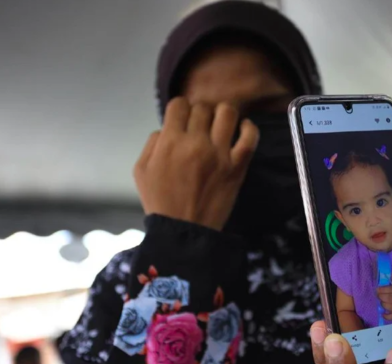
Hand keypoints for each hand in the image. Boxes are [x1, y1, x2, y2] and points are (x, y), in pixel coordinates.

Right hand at [134, 98, 258, 230]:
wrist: (183, 231)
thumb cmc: (161, 201)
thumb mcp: (141, 170)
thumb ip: (153, 143)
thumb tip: (167, 128)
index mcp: (169, 142)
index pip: (179, 104)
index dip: (180, 109)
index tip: (183, 119)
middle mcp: (195, 143)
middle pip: (202, 107)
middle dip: (200, 113)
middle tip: (201, 127)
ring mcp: (219, 154)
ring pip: (227, 113)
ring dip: (223, 114)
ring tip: (220, 124)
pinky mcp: (237, 166)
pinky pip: (250, 136)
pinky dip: (249, 127)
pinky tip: (242, 129)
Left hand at [377, 276, 391, 319]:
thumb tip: (390, 275)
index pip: (389, 290)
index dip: (381, 290)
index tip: (377, 289)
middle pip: (387, 298)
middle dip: (381, 296)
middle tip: (378, 295)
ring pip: (388, 306)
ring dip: (383, 304)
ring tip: (383, 301)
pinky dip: (386, 316)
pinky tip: (383, 313)